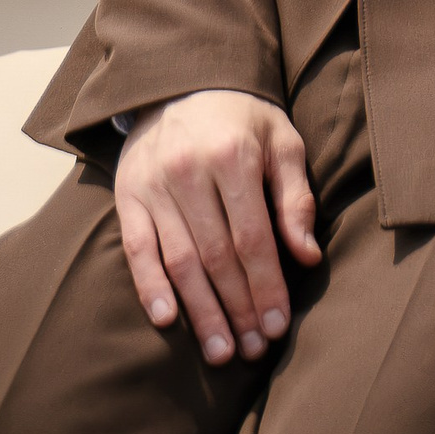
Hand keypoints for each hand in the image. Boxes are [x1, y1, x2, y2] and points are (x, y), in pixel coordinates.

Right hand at [115, 89, 318, 364]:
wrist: (182, 81)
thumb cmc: (243, 119)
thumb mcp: (281, 141)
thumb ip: (295, 197)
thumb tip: (307, 256)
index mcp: (234, 156)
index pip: (253, 238)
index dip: (267, 286)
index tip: (279, 326)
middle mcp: (190, 172)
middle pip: (216, 257)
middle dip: (238, 309)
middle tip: (254, 349)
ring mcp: (154, 185)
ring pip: (179, 261)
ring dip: (200, 312)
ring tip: (221, 351)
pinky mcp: (127, 195)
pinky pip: (137, 249)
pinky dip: (150, 287)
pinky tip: (166, 320)